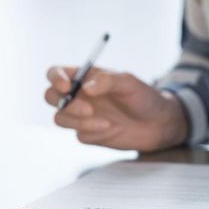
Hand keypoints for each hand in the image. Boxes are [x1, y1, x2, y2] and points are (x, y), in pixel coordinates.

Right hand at [44, 66, 187, 151]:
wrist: (158, 123)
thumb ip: (107, 81)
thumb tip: (85, 88)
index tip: (66, 86)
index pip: (56, 73)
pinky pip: (79, 135)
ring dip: (79, 122)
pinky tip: (113, 130)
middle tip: (88, 110)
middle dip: (63, 104)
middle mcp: (79, 96)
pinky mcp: (88, 134)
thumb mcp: (128, 82)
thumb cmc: (143, 96)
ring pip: (60, 119)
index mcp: (85, 77)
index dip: (55, 78)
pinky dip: (93, 133)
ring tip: (107, 123)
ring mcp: (81, 116)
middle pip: (50, 97)